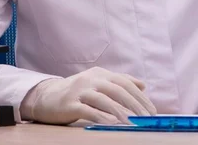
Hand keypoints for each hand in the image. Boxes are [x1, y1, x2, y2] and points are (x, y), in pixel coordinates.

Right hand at [20, 67, 156, 124]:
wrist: (46, 96)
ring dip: (120, 111)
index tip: (151, 110)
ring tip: (132, 122)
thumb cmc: (78, 91)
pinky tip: (110, 123)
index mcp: (101, 73)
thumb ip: (120, 81)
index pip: (125, 82)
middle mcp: (92, 79)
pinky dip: (100, 116)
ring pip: (104, 99)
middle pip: (117, 90)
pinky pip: (87, 110)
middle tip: (146, 117)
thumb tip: (143, 85)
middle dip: (134, 104)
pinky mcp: (70, 104)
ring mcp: (80, 91)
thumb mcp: (99, 82)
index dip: (139, 96)